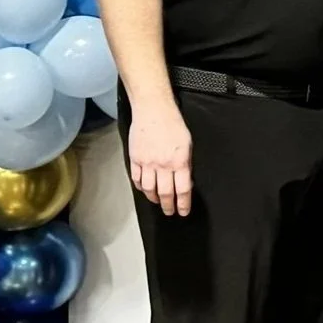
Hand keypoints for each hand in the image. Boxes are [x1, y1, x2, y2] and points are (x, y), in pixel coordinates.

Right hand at [129, 102, 192, 217]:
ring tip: (158, 202)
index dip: (183, 204)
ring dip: (154, 199)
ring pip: (149, 189)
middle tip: (169, 212)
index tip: (183, 211)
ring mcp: (147, 163)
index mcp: (179, 161)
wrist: (153, 110)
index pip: (183, 190)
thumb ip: (186, 163)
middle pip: (166, 193)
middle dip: (168, 206)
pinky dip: (141, 187)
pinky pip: (137, 179)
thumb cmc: (173, 123)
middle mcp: (163, 165)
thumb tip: (185, 180)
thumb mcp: (187, 144)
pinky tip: (145, 189)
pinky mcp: (135, 158)